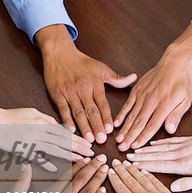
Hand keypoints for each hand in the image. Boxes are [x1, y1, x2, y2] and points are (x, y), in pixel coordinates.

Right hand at [0, 91, 93, 170]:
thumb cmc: (13, 116)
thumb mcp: (32, 112)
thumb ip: (47, 119)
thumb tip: (62, 127)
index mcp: (42, 122)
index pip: (64, 131)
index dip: (77, 138)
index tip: (88, 144)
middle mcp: (39, 131)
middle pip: (62, 140)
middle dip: (78, 147)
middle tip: (91, 153)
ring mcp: (30, 141)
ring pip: (53, 148)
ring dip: (68, 155)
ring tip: (80, 159)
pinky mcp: (21, 149)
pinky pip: (34, 157)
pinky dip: (44, 162)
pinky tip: (55, 168)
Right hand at [0, 154, 108, 192]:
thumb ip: (22, 181)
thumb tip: (25, 166)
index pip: (68, 176)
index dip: (79, 167)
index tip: (87, 159)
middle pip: (81, 181)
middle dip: (92, 168)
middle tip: (102, 159)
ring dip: (98, 180)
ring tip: (105, 170)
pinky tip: (104, 191)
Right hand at [36, 25, 136, 143]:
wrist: (59, 52)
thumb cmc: (81, 62)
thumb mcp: (101, 68)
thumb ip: (117, 78)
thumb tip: (134, 78)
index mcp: (95, 84)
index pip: (102, 104)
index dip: (106, 118)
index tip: (110, 130)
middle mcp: (83, 89)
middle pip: (91, 111)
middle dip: (97, 126)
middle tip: (101, 140)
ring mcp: (69, 92)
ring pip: (78, 112)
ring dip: (83, 126)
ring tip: (89, 139)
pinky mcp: (57, 94)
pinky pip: (63, 109)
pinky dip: (66, 120)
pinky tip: (71, 130)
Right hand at [95, 159, 191, 192]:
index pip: (121, 189)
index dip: (114, 179)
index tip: (109, 170)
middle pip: (130, 181)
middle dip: (122, 170)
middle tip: (115, 161)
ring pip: (142, 179)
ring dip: (134, 170)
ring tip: (127, 162)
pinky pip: (156, 182)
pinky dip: (149, 175)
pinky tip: (145, 171)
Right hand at [114, 20, 191, 150]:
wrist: (174, 63)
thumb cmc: (181, 83)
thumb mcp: (186, 100)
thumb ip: (176, 115)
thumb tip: (170, 130)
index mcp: (164, 106)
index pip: (151, 126)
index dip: (143, 138)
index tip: (135, 147)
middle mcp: (151, 102)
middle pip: (138, 123)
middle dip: (129, 137)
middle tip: (122, 148)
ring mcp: (142, 96)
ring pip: (131, 116)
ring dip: (124, 129)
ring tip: (118, 140)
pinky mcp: (136, 91)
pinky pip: (127, 105)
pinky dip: (121, 114)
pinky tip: (116, 124)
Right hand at [127, 136, 191, 191]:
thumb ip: (189, 183)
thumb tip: (172, 188)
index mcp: (184, 165)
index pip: (159, 165)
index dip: (144, 165)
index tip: (131, 164)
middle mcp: (181, 154)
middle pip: (157, 155)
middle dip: (140, 156)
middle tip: (126, 156)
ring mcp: (185, 146)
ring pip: (162, 147)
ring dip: (147, 149)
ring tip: (134, 149)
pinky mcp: (190, 140)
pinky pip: (171, 140)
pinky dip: (160, 141)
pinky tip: (153, 143)